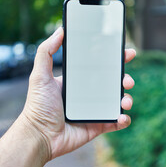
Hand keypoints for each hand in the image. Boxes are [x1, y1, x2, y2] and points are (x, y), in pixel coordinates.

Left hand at [22, 27, 135, 161]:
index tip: (127, 53)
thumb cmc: (37, 106)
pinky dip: (123, 119)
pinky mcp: (97, 126)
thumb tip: (60, 30)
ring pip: (118, 102)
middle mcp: (88, 95)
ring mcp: (94, 111)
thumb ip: (46, 51)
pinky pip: (116, 122)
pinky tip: (122, 117)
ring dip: (126, 99)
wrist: (39, 135)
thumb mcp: (39, 75)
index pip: (100, 67)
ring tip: (124, 101)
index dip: (115, 60)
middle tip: (127, 80)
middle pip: (113, 83)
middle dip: (125, 79)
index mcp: (78, 81)